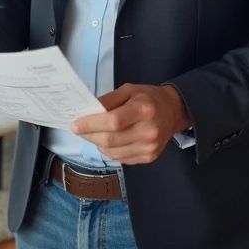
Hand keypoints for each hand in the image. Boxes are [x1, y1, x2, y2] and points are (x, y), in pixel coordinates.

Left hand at [70, 84, 191, 164]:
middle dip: (89, 135)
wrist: (173, 112)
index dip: (91, 124)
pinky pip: (120, 158)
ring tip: (94, 133)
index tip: (75, 124)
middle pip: (111, 140)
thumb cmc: (148, 98)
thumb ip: (108, 100)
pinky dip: (109, 150)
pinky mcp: (149, 158)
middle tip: (79, 130)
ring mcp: (149, 147)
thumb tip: (87, 111)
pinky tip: (109, 140)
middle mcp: (149, 131)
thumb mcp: (128, 90)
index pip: (113, 121)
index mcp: (144, 109)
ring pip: (113, 152)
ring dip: (97, 144)